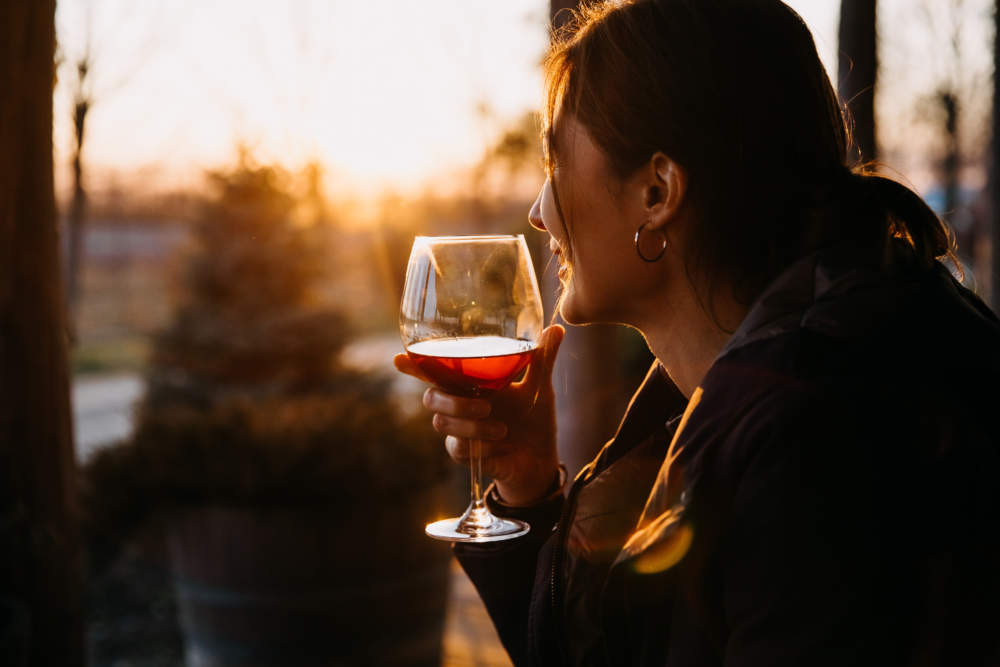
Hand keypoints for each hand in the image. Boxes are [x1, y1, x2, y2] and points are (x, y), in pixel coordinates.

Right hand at [394, 325, 563, 505]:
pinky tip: (499, 446)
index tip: (400, 358)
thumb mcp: (540, 387)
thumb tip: (556, 327)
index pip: (435, 372)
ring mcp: (459, 431)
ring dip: (471, 426)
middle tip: (487, 406)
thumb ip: (542, 359)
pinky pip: (457, 448)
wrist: (540, 460)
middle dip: (452, 401)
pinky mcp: (464, 455)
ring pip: (441, 423)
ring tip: (503, 430)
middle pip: (430, 398)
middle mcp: (460, 405)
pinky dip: (480, 446)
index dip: (414, 365)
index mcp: (472, 384)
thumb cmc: (535, 419)